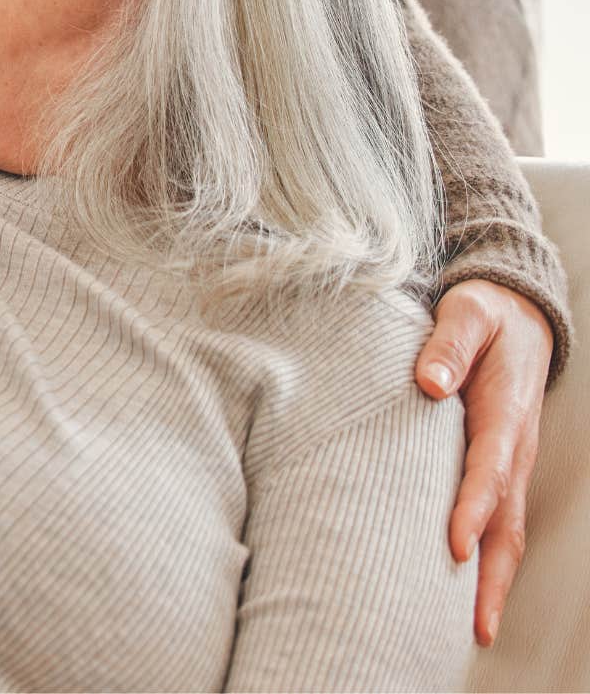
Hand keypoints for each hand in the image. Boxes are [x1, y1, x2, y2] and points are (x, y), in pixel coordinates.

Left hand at [414, 278, 551, 646]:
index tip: (452, 545)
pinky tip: (468, 598)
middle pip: (505, 521)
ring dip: (492, 582)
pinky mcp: (498, 471)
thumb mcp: (468, 313)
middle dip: (490, 574)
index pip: (487, 470)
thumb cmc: (482, 316)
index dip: (472, 508)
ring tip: (475, 632)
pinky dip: (489, 563)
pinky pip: (499, 524)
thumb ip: (448, 342)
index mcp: (503, 412)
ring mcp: (509, 465)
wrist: (516, 316)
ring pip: (506, 533)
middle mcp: (511, 448)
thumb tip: (428, 381)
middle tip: (472, 626)